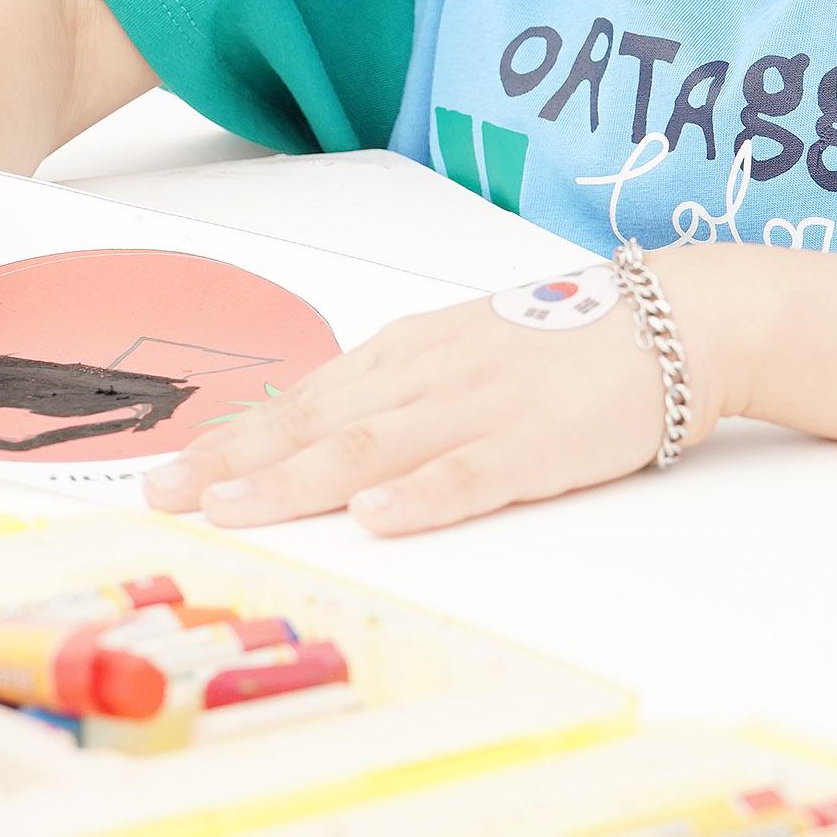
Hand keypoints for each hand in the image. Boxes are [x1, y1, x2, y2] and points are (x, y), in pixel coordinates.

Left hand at [141, 276, 695, 536]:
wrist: (675, 318)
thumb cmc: (567, 339)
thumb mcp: (463, 348)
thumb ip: (395, 387)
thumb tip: (317, 426)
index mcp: (406, 355)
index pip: (300, 401)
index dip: (230, 438)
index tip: (166, 468)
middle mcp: (426, 376)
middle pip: (313, 424)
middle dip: (231, 462)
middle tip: (161, 494)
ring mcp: (479, 409)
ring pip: (369, 449)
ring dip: (294, 481)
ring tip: (232, 509)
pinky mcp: (536, 444)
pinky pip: (469, 473)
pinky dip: (420, 497)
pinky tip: (376, 518)